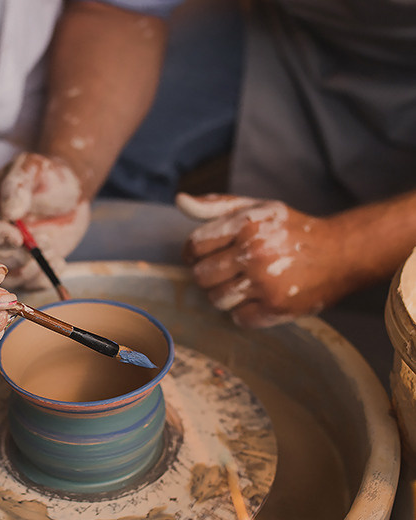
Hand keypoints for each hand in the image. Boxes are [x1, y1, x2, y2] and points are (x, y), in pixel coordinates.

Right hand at [0, 153, 90, 288]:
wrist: (71, 196)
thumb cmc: (49, 178)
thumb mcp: (34, 169)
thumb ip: (19, 185)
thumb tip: (10, 211)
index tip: (18, 238)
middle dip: (19, 254)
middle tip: (46, 240)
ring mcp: (5, 254)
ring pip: (7, 276)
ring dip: (33, 268)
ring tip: (54, 249)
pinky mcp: (23, 269)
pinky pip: (27, 285)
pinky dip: (44, 279)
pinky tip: (59, 262)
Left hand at [176, 193, 353, 326]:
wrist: (340, 254)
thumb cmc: (290, 230)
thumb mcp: (256, 208)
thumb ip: (215, 206)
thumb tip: (180, 200)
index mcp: (247, 224)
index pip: (195, 246)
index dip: (194, 253)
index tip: (204, 255)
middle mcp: (255, 253)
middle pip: (202, 277)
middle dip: (209, 275)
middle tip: (227, 271)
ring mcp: (266, 283)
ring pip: (217, 300)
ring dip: (225, 295)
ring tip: (243, 284)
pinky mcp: (277, 308)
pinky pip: (239, 318)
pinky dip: (244, 312)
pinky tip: (258, 298)